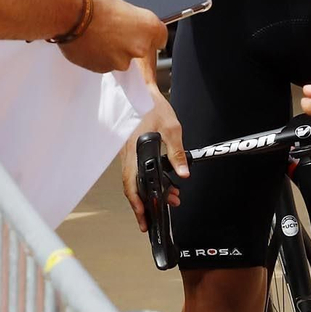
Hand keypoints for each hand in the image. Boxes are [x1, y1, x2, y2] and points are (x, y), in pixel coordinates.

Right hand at [58, 0, 165, 72]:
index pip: (161, 36)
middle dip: (128, 40)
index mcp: (148, 27)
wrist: (66, 13)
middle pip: (139, 48)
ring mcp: (119, 61)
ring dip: (112, 49)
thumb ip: (123, 10)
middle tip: (113, 28)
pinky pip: (103, 63)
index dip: (152, 33)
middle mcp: (139, 48)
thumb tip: (119, 13)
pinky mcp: (101, 69)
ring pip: (120, 57)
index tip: (144, 30)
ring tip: (96, 34)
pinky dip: (98, 55)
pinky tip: (88, 42)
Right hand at [119, 89, 184, 232]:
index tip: (145, 216)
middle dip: (143, 205)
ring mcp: (128, 153)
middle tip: (152, 220)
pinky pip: (136, 171)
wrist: (141, 91)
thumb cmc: (153, 106)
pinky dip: (147, 181)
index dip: (138, 203)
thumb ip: (177, 153)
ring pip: (134, 180)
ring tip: (167, 200)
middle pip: (131, 187)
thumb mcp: (172, 128)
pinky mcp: (131, 150)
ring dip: (148, 193)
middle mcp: (127, 154)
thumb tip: (183, 174)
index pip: (131, 184)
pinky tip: (162, 184)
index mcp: (134, 150)